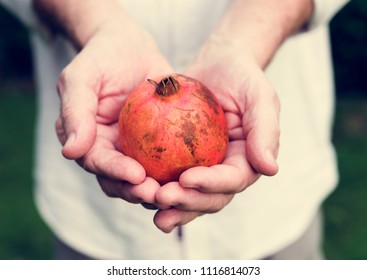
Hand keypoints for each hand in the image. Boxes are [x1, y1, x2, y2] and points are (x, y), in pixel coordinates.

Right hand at [55, 19, 172, 205]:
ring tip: (179, 192)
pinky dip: (178, 173)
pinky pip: (168, 161)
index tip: (137, 176)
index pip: (98, 162)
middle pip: (121, 181)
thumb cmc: (102, 57)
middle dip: (138, 192)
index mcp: (88, 140)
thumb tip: (70, 152)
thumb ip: (75, 112)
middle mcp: (110, 150)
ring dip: (160, 190)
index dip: (115, 173)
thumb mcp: (81, 77)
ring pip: (145, 179)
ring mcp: (135, 149)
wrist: (130, 47)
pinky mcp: (158, 144)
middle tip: (160, 194)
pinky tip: (197, 174)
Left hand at [153, 43, 279, 232]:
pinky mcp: (181, 160)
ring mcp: (203, 168)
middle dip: (187, 203)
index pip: (232, 180)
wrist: (218, 65)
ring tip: (146, 201)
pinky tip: (134, 187)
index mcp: (246, 161)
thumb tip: (270, 169)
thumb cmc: (241, 77)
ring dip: (169, 205)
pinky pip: (167, 178)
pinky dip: (153, 186)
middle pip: (209, 197)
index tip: (186, 178)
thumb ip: (265, 131)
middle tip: (161, 197)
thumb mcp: (259, 97)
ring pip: (188, 196)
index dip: (211, 185)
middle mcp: (225, 171)